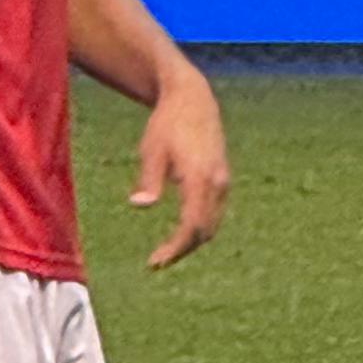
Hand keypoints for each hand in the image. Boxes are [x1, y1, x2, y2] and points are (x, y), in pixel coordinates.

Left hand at [129, 60, 229, 268]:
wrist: (193, 99)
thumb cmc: (167, 123)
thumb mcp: (152, 148)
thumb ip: (149, 179)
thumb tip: (139, 205)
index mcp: (200, 177)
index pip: (191, 226)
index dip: (175, 249)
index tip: (155, 262)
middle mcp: (217, 182)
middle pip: (204, 231)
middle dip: (181, 250)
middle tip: (156, 262)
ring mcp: (223, 182)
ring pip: (212, 225)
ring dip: (191, 242)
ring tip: (166, 252)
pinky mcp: (222, 180)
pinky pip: (214, 214)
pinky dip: (198, 228)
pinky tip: (179, 233)